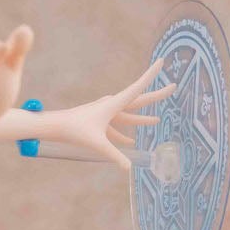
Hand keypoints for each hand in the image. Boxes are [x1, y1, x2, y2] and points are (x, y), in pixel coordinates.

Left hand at [51, 57, 175, 170]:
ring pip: (129, 114)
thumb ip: (115, 155)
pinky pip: (116, 126)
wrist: (55, 125)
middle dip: (157, 95)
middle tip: (173, 86)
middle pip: (139, 99)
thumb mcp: (97, 144)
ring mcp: (105, 112)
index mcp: (114, 104)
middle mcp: (112, 104)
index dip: (151, 74)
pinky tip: (129, 144)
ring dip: (142, 119)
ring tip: (156, 121)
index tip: (162, 61)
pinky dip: (124, 133)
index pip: (138, 87)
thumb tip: (129, 168)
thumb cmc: (75, 131)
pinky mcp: (98, 121)